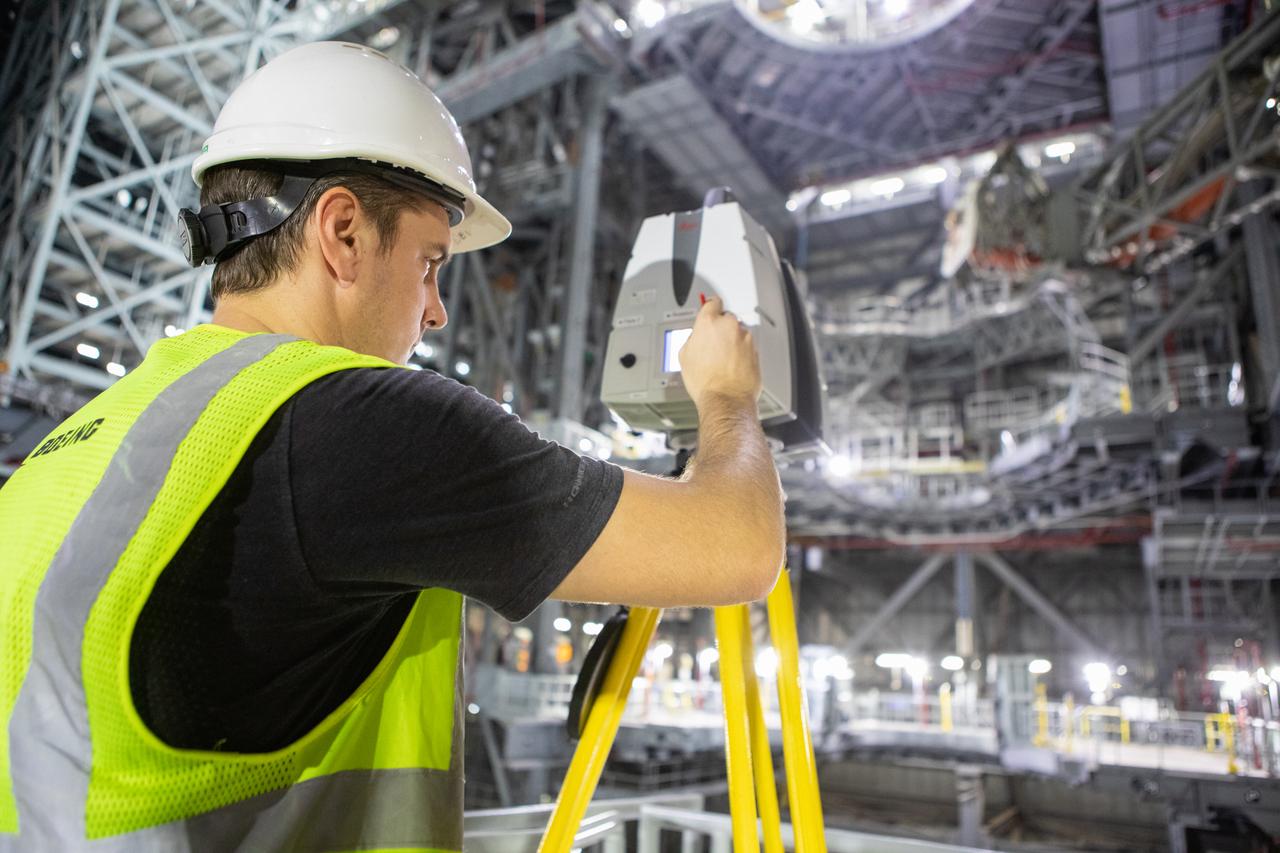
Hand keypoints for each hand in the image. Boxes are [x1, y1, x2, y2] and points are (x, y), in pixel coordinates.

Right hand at [678, 296, 761, 410]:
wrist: (725, 399)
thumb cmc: (705, 382)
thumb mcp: (685, 356)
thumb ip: (693, 338)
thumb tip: (697, 337)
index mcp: (709, 323)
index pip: (712, 302)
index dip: (710, 306)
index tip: (710, 307)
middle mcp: (729, 326)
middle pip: (726, 319)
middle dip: (720, 329)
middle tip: (712, 346)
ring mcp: (744, 338)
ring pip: (737, 333)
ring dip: (731, 342)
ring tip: (722, 362)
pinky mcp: (755, 350)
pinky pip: (746, 347)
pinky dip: (741, 353)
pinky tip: (731, 367)